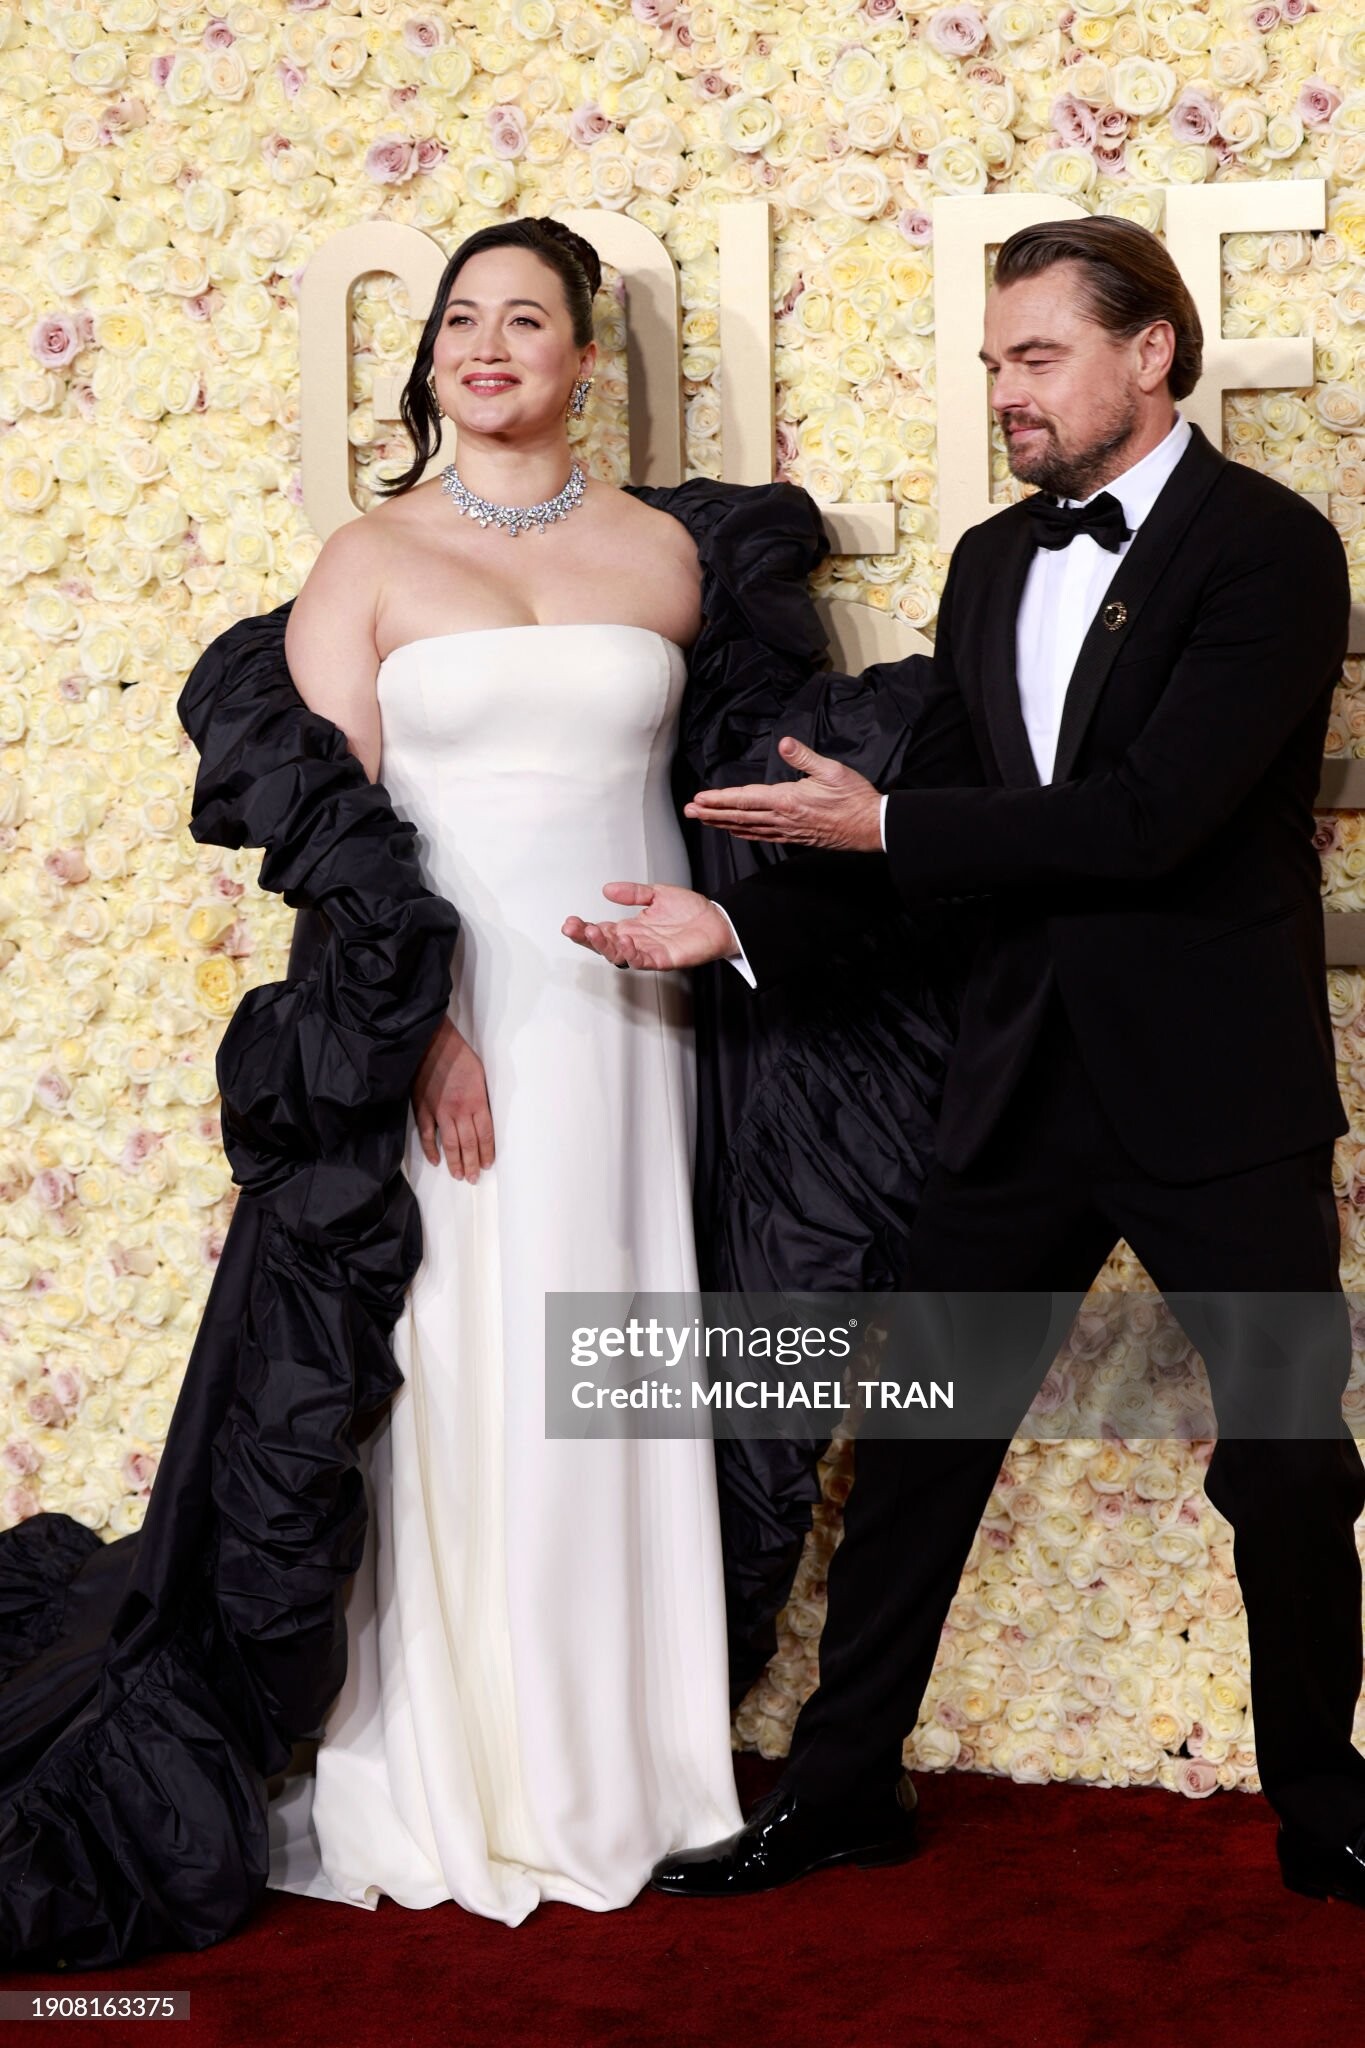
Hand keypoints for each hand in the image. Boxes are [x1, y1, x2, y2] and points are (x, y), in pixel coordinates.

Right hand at [411, 1015, 493, 1181]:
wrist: (432, 1044)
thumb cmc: (459, 1056)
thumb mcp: (481, 1076)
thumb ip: (482, 1099)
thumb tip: (483, 1117)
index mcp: (476, 1102)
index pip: (485, 1135)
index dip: (487, 1152)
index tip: (488, 1164)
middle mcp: (459, 1111)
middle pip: (468, 1144)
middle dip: (473, 1163)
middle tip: (474, 1178)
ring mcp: (439, 1112)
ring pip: (449, 1144)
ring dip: (455, 1163)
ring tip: (459, 1176)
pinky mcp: (422, 1109)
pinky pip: (427, 1135)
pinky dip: (431, 1150)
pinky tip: (436, 1161)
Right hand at [562, 882, 737, 969]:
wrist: (718, 920)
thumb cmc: (692, 911)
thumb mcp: (657, 893)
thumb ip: (633, 892)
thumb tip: (607, 889)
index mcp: (632, 927)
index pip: (602, 930)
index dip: (585, 928)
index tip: (571, 921)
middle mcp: (637, 941)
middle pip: (604, 944)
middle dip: (586, 937)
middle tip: (572, 928)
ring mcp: (648, 952)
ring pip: (618, 955)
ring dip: (604, 945)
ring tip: (595, 931)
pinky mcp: (663, 959)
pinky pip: (641, 960)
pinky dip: (630, 952)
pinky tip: (623, 940)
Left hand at [684, 736, 881, 848]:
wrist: (870, 827)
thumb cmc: (854, 798)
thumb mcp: (832, 770)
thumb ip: (804, 757)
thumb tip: (784, 743)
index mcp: (788, 800)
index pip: (745, 799)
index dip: (720, 799)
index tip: (700, 799)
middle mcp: (782, 819)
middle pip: (739, 816)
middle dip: (711, 813)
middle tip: (689, 812)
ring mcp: (787, 831)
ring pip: (746, 828)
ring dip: (722, 824)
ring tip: (704, 820)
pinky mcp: (794, 837)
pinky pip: (761, 835)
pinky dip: (743, 832)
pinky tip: (734, 830)